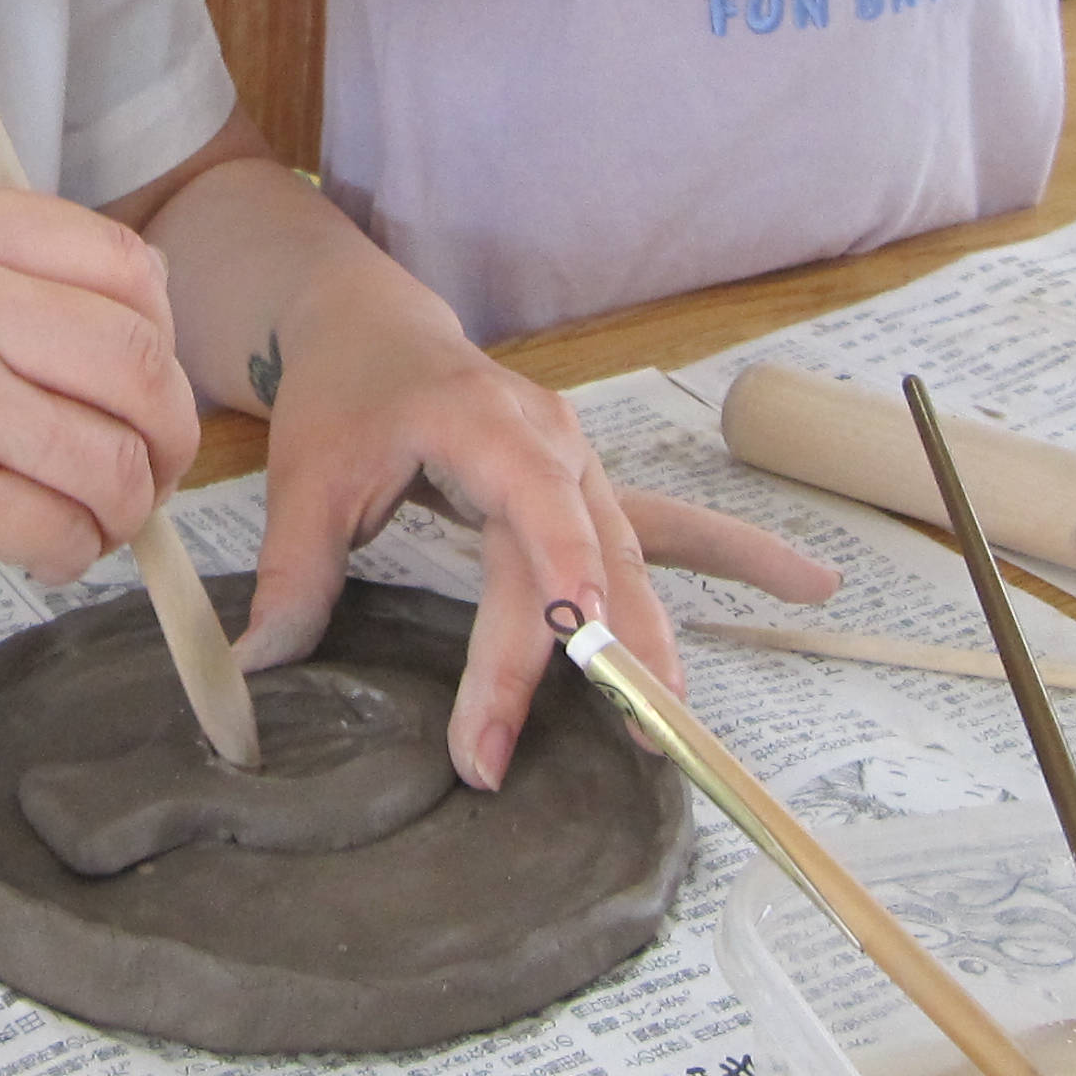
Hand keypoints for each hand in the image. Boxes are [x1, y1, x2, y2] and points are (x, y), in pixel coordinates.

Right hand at [0, 187, 196, 610]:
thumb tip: (119, 348)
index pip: (126, 266)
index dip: (160, 339)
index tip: (146, 385)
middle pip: (140, 365)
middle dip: (165, 434)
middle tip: (149, 471)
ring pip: (114, 460)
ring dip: (123, 508)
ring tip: (88, 521)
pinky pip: (62, 532)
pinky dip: (69, 554)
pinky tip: (35, 552)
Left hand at [234, 304, 838, 790]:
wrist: (376, 331)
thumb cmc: (345, 399)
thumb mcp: (305, 477)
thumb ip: (293, 577)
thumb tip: (264, 676)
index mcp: (484, 426)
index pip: (530, 520)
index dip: (545, 601)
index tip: (560, 660)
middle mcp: (551, 444)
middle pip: (586, 562)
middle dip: (592, 657)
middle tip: (604, 743)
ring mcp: (580, 466)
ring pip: (634, 560)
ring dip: (654, 641)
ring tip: (671, 722)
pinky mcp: (590, 493)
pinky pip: (669, 533)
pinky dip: (736, 559)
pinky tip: (811, 582)